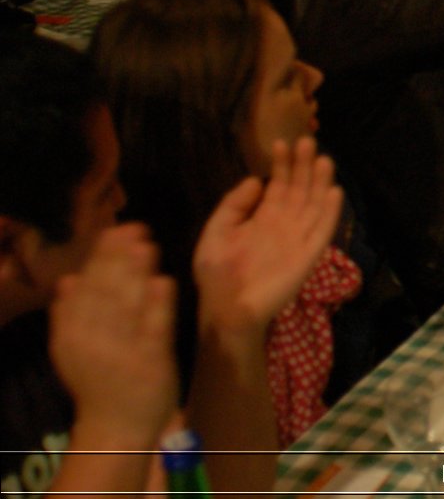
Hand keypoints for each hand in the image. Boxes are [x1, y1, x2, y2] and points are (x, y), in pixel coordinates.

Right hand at [49, 224, 178, 445]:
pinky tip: (165, 281)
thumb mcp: (75, 349)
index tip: (113, 232)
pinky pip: (153, 329)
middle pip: (105, 293)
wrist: (117, 426)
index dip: (99, 259)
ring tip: (148, 245)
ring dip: (137, 273)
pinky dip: (158, 305)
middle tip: (135, 229)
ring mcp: (122, 352)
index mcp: (70, 337)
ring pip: (128, 306)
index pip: (84, 290)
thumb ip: (69, 316)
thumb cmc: (100, 381)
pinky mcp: (150, 362)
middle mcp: (91, 342)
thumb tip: (66, 279)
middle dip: (119, 258)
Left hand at [192, 138, 341, 337]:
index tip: (282, 143)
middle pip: (300, 189)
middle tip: (307, 140)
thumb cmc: (217, 274)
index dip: (282, 165)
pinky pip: (322, 230)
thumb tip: (256, 179)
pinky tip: (335, 191)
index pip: (278, 185)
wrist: (226, 309)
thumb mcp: (216, 233)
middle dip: (304, 165)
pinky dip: (330, 212)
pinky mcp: (308, 255)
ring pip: (314, 204)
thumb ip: (233, 205)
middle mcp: (284, 224)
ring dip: (320, 182)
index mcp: (263, 218)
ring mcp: (298, 239)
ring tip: (324, 158)